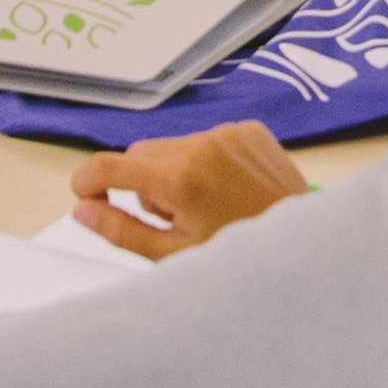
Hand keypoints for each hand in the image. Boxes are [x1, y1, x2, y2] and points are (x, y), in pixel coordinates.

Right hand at [63, 121, 310, 260]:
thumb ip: (121, 232)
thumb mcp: (174, 256)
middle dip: (142, 183)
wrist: (303, 245)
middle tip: (169, 218)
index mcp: (181, 180)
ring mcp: (230, 135)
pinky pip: (206, 140)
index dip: (86, 181)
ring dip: (174, 172)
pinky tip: (226, 190)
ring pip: (172, 146)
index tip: (83, 194)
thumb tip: (84, 212)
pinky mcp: (249, 130)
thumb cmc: (243, 256)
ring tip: (204, 207)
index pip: (109, 167)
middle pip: (139, 153)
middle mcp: (204, 147)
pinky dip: (206, 161)